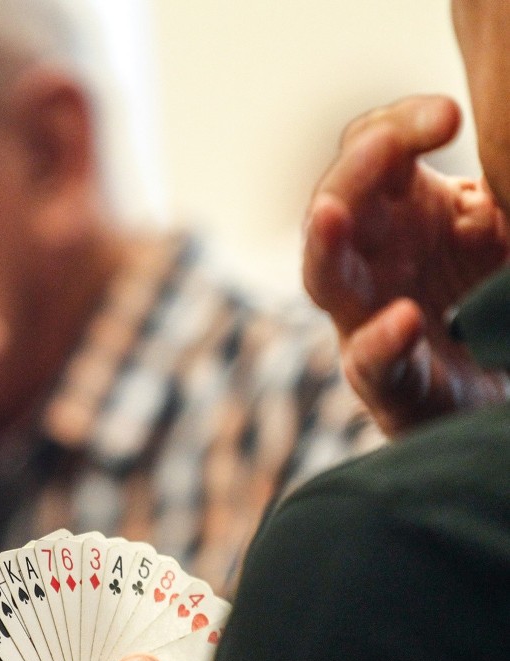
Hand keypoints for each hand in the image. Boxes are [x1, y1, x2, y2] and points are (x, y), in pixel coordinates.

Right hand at [303, 94, 509, 435]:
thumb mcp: (500, 229)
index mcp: (398, 213)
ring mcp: (365, 323)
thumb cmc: (485, 299)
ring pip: (324, 280)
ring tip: (331, 215)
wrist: (490, 387)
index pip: (372, 151)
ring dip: (324, 246)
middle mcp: (369, 262)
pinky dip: (381, 342)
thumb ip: (500, 192)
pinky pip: (370, 363)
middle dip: (353, 171)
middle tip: (385, 144)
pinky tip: (402, 321)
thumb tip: (508, 146)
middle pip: (334, 204)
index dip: (399, 125)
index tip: (450, 118)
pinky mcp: (385, 384)